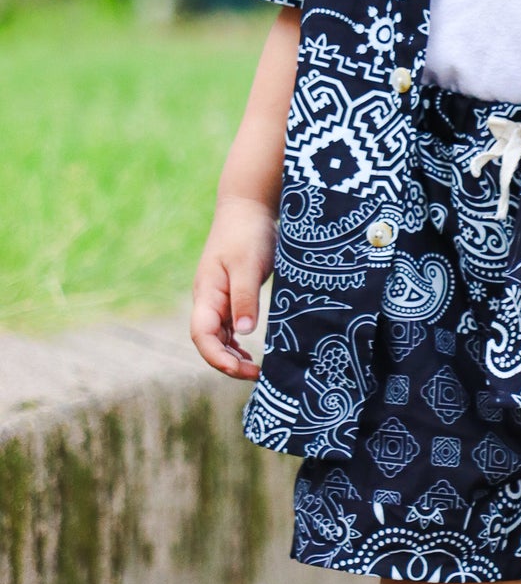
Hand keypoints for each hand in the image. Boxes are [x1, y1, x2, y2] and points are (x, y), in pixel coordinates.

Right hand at [190, 195, 276, 381]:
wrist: (248, 207)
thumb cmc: (247, 233)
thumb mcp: (248, 265)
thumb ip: (245, 297)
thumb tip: (243, 332)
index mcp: (207, 293)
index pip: (201, 334)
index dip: (216, 356)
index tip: (238, 369)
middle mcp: (208, 300)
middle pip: (209, 341)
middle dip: (227, 362)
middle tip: (255, 375)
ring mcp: (219, 298)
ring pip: (219, 337)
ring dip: (233, 355)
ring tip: (256, 371)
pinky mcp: (232, 295)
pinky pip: (230, 327)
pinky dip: (238, 343)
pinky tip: (251, 353)